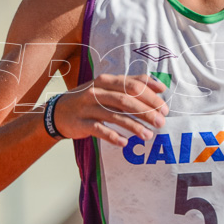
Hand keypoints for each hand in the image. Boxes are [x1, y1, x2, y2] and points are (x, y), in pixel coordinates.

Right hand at [53, 73, 168, 145]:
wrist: (58, 111)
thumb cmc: (90, 99)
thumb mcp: (108, 87)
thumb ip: (132, 84)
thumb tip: (161, 86)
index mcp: (107, 80)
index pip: (133, 85)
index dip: (151, 96)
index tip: (164, 108)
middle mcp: (97, 91)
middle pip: (126, 100)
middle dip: (146, 111)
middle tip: (161, 122)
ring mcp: (88, 107)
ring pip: (115, 115)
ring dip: (134, 126)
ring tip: (148, 135)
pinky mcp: (82, 123)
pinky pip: (100, 130)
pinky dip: (113, 136)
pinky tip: (125, 143)